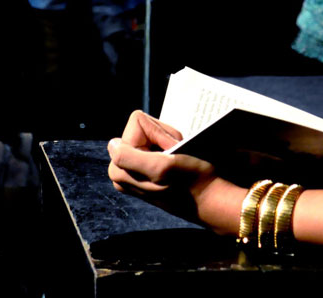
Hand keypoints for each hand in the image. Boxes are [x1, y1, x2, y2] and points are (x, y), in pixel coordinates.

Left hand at [108, 111, 238, 230]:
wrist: (209, 198)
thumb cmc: (191, 181)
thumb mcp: (160, 167)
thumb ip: (128, 157)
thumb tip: (112, 144)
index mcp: (119, 167)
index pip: (137, 124)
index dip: (158, 132)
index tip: (169, 150)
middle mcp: (123, 168)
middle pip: (142, 129)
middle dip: (162, 137)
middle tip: (175, 156)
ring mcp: (134, 169)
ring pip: (151, 135)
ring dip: (168, 143)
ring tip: (177, 161)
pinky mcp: (147, 169)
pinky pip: (157, 144)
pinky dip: (170, 148)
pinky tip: (176, 163)